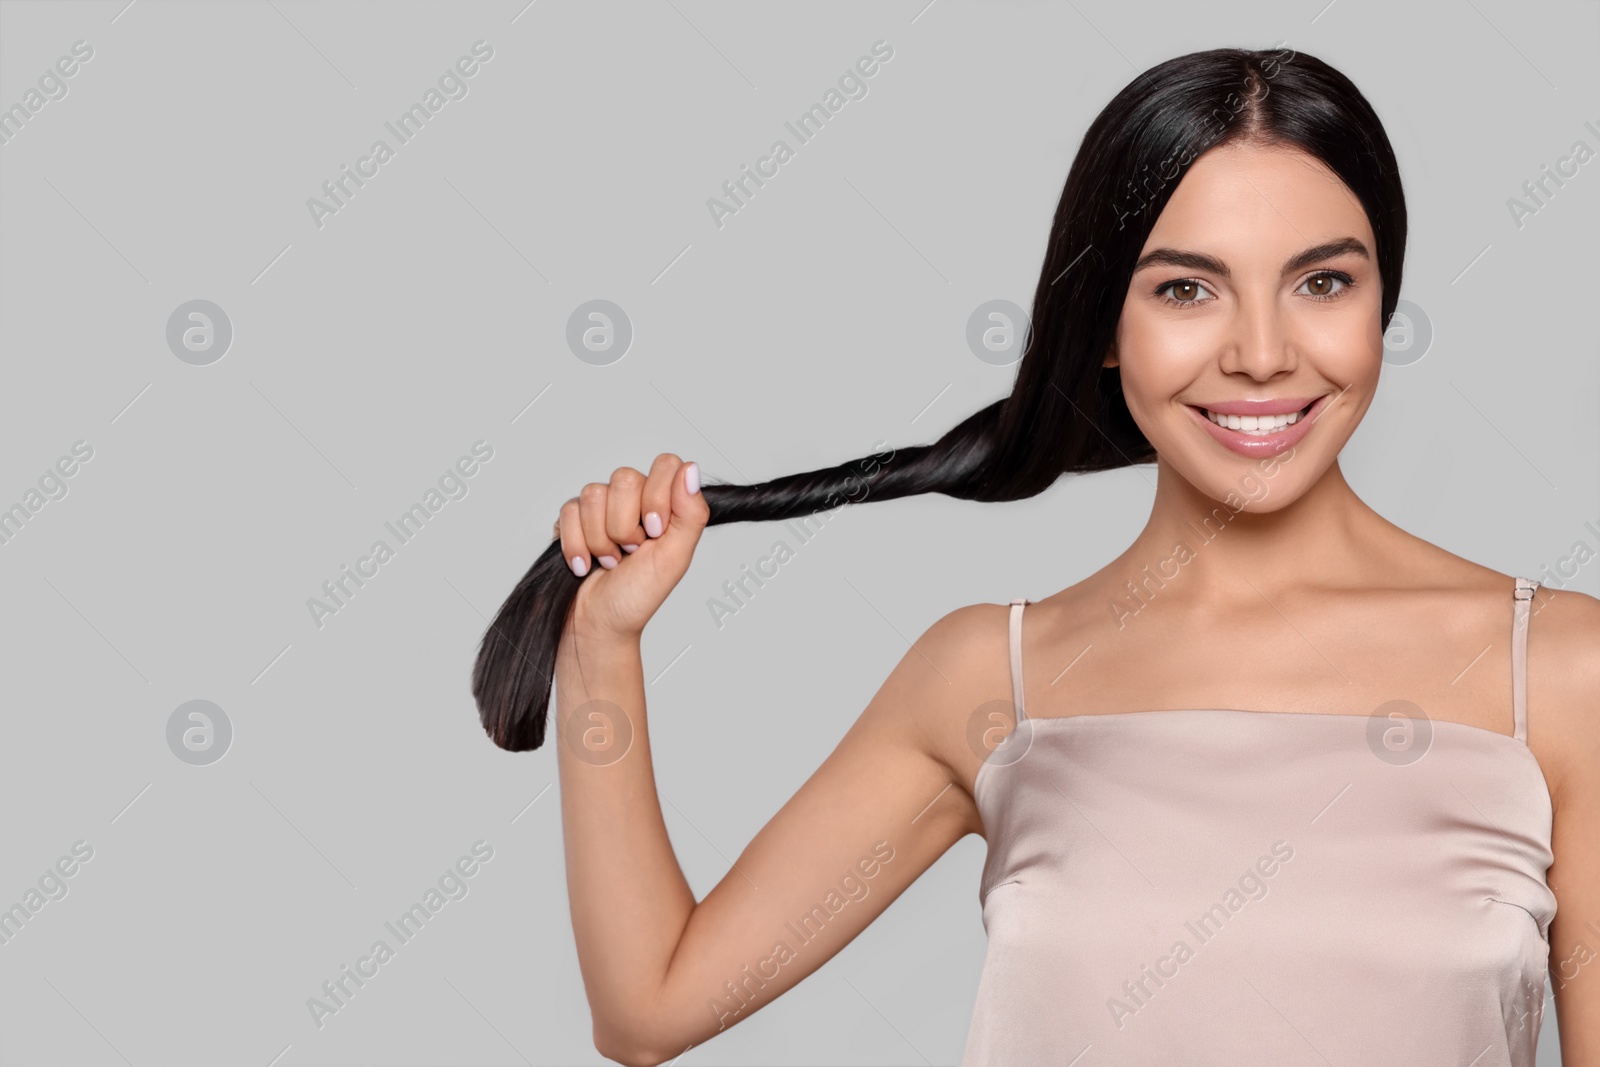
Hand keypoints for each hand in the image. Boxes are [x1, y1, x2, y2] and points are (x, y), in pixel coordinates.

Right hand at [552, 454, 708, 638]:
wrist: (598, 623)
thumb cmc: (638, 596)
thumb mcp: (675, 558)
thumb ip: (690, 513)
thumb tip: (691, 469)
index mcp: (665, 503)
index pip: (666, 464)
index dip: (657, 496)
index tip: (654, 532)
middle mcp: (634, 499)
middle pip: (625, 477)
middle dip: (625, 525)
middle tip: (631, 552)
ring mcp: (601, 507)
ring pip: (593, 493)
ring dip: (600, 539)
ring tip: (610, 561)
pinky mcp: (572, 518)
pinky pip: (568, 511)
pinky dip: (576, 545)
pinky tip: (585, 564)